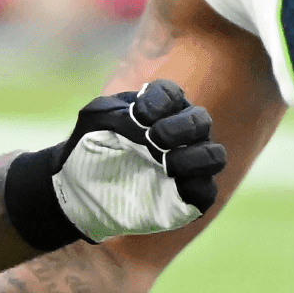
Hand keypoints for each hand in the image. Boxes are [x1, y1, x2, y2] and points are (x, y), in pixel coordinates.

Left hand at [36, 79, 226, 242]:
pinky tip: (168, 182)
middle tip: (153, 138)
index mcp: (160, 109)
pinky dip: (193, 185)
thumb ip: (121, 113)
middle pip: (201, 121)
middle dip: (180, 127)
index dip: (160, 101)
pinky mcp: (187, 198)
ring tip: (165, 163)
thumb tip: (147, 122)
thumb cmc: (88, 147)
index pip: (173, 94)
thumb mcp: (96, 120)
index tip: (136, 115)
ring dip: (194, 156)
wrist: (78, 189)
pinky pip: (207, 191)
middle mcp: (180, 134)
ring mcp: (186, 166)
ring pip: (214, 155)